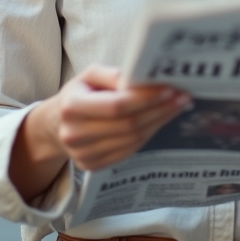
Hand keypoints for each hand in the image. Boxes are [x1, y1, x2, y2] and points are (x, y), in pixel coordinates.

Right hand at [47, 65, 190, 171]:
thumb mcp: (89, 75)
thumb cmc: (80, 94)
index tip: (169, 89)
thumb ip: (112, 74)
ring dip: (158, 123)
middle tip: (182, 98)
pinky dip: (148, 135)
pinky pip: (128, 151)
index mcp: (72, 106)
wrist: (57, 124)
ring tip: (177, 107)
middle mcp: (74, 133)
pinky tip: (160, 121)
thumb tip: (138, 77)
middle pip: (128, 125)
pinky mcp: (91, 165)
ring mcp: (82, 154)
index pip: (116, 105)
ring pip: (132, 140)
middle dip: (159, 110)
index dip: (146, 99)